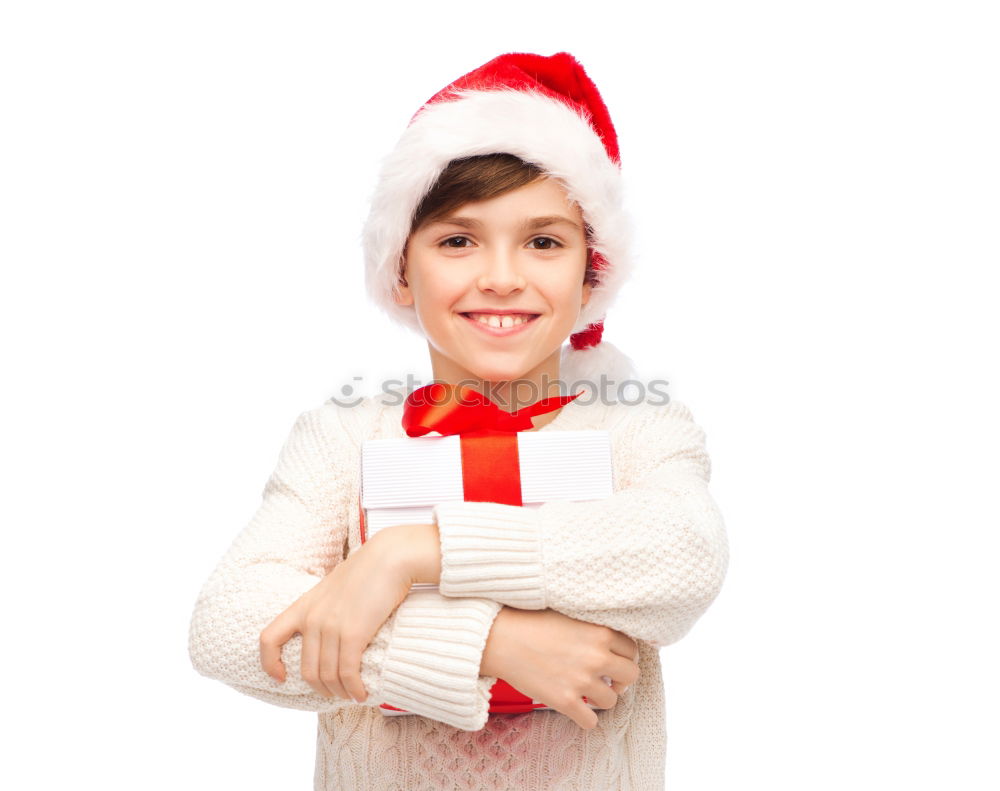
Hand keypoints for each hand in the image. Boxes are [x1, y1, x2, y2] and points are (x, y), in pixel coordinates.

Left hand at [258, 531, 412, 702]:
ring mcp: (331, 626)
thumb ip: (326, 608)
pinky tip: (362, 694)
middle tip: (336, 693)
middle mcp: (312, 618)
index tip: (281, 678)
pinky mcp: (353, 633)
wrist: (390, 557)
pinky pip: (347, 672)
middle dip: (321, 689)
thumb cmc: (369, 570)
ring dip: (340, 692)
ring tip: (352, 695)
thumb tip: (331, 630)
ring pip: (327, 676)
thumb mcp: (335, 587)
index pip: (268, 638)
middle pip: (307, 670)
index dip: (269, 663)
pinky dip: (354, 688)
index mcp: (303, 606)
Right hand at [481, 607, 640, 729]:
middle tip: (608, 681)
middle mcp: (596, 657)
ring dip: (601, 698)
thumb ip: (592, 627)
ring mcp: (582, 680)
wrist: (501, 638)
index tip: (613, 662)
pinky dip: (585, 719)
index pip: (631, 650)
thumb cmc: (531, 622)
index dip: (623, 657)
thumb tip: (608, 639)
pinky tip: (576, 710)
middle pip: (631, 676)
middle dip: (621, 680)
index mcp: (600, 632)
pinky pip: (591, 721)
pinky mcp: (565, 701)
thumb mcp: (569, 615)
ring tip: (586, 693)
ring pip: (612, 700)